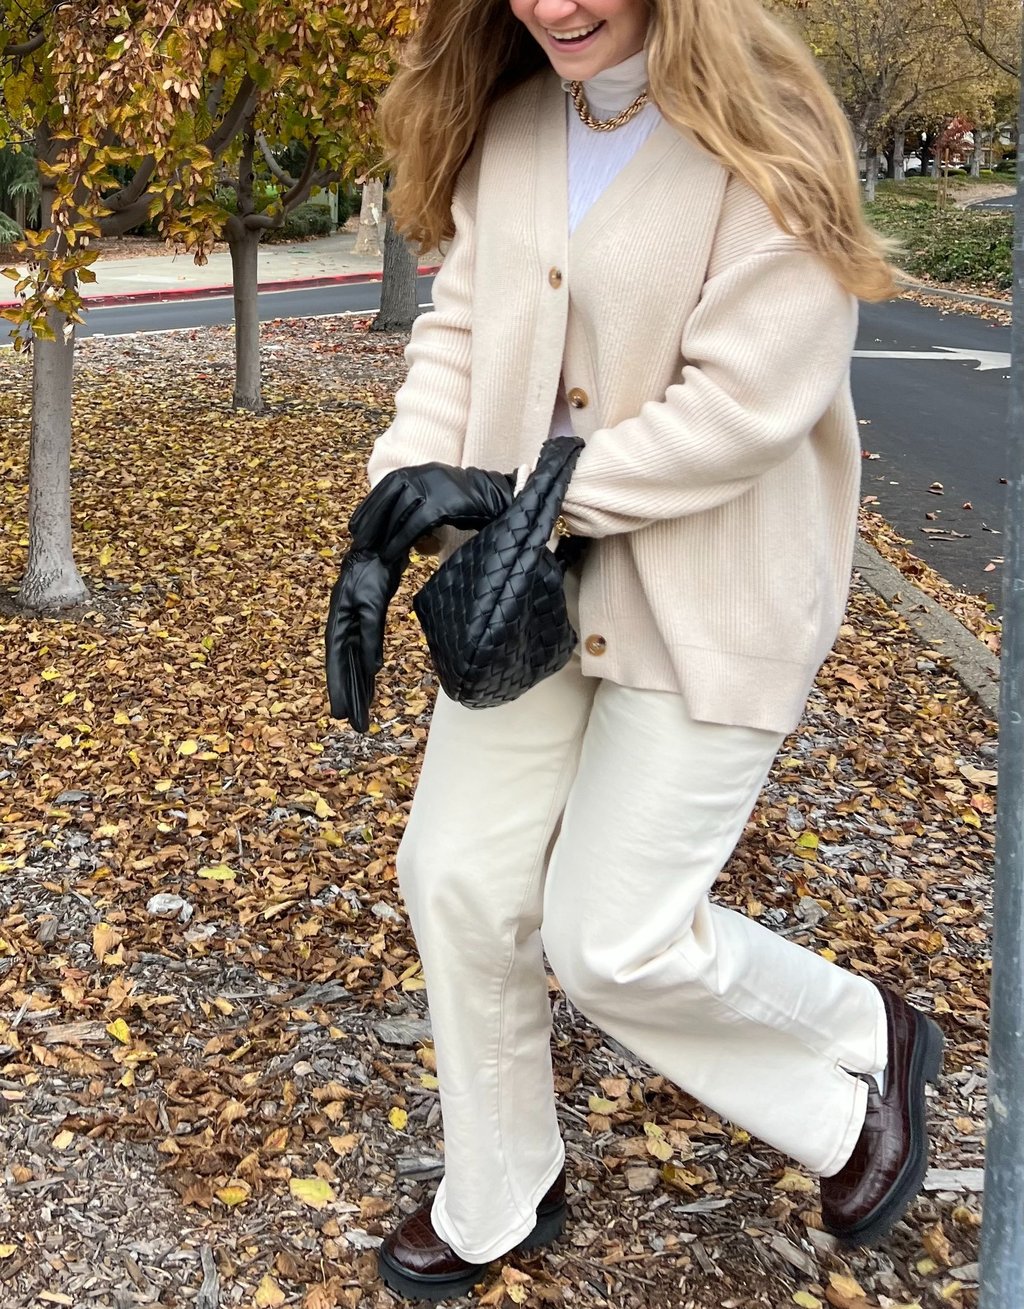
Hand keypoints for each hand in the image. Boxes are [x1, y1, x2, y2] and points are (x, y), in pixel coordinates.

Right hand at [324, 548, 406, 731]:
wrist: (378, 550)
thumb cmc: (370, 574)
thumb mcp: (370, 605)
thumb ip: (370, 636)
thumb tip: (373, 668)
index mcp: (338, 626)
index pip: (337, 664)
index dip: (338, 690)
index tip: (340, 715)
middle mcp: (344, 631)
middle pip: (346, 671)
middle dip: (351, 698)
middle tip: (358, 727)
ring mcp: (355, 629)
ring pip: (356, 666)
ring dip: (360, 690)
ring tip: (364, 717)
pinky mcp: (368, 626)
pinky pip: (367, 655)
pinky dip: (368, 673)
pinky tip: (371, 687)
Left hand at [349, 463, 515, 563]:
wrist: (500, 498)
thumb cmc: (471, 504)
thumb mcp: (441, 497)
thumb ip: (421, 505)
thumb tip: (402, 526)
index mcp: (422, 471)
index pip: (388, 486)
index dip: (370, 506)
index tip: (357, 525)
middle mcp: (425, 475)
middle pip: (389, 498)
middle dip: (371, 521)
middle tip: (359, 541)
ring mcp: (434, 487)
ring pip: (400, 512)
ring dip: (384, 534)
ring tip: (375, 552)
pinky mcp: (443, 503)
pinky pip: (416, 523)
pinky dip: (402, 539)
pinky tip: (393, 553)